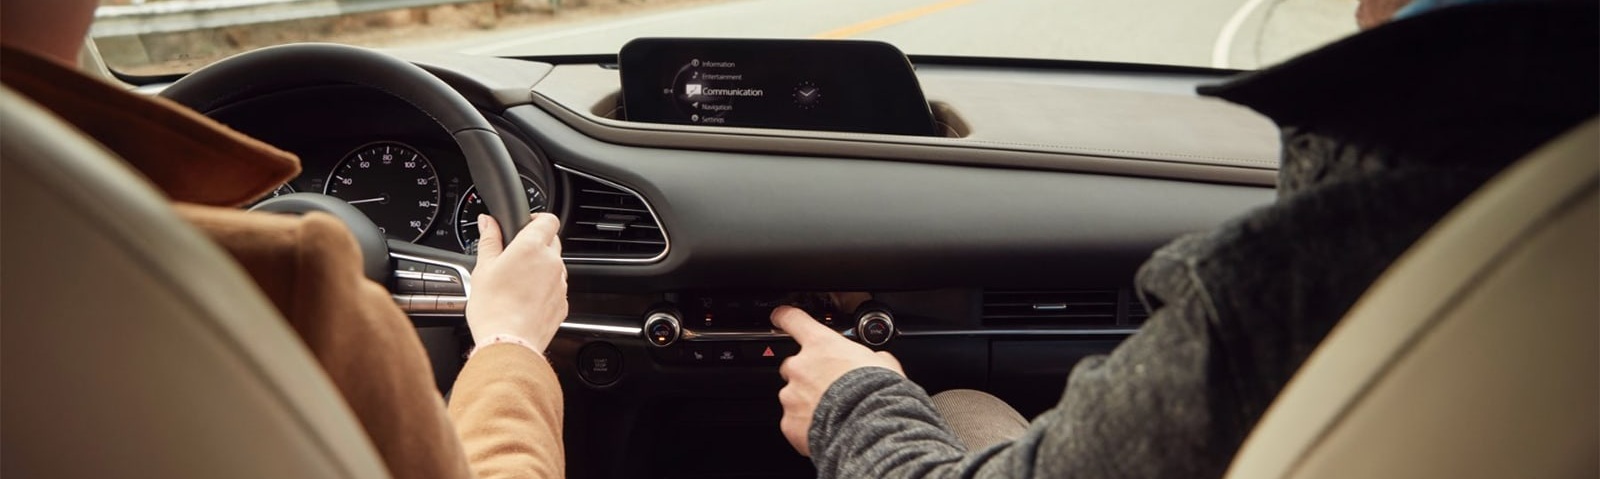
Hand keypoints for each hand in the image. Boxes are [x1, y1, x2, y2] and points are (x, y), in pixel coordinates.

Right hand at [465, 213, 567, 351]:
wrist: (508, 343)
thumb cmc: (493, 308)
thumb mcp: (483, 269)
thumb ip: (489, 240)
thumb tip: (488, 221)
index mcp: (532, 247)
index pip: (548, 219)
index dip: (537, 219)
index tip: (525, 225)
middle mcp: (552, 262)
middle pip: (552, 242)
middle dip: (536, 244)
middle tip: (514, 257)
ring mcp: (560, 284)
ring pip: (555, 266)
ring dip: (541, 268)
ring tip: (517, 283)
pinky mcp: (563, 303)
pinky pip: (556, 288)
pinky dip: (545, 289)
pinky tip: (525, 299)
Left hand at [772, 306, 903, 455]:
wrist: (869, 428)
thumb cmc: (877, 393)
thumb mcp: (882, 363)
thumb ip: (869, 357)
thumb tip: (876, 360)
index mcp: (821, 345)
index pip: (794, 320)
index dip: (785, 317)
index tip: (779, 316)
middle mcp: (800, 367)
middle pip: (793, 365)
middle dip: (808, 375)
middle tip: (830, 387)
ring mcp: (791, 395)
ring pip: (793, 395)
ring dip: (808, 402)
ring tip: (833, 413)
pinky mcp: (789, 423)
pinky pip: (794, 422)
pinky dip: (806, 426)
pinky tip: (826, 429)